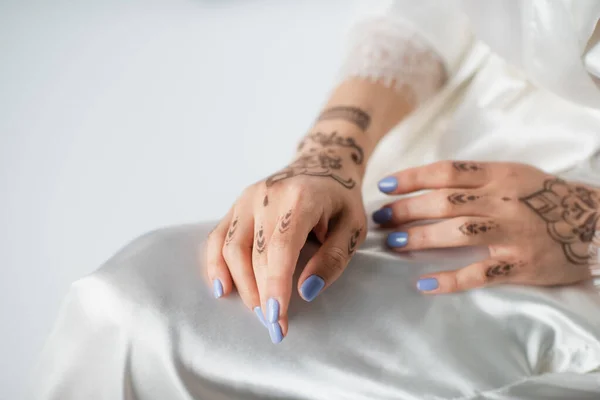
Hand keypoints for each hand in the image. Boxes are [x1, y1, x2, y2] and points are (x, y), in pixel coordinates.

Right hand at [206, 131, 366, 342]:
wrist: (323, 162)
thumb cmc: (340, 199)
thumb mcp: (353, 228)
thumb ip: (333, 258)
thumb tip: (307, 291)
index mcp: (301, 198)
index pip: (282, 247)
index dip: (276, 284)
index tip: (276, 317)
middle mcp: (268, 195)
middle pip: (256, 253)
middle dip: (262, 294)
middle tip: (274, 324)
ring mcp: (248, 198)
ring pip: (231, 247)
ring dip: (241, 284)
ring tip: (257, 310)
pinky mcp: (237, 204)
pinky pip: (218, 236)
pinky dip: (215, 264)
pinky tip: (222, 288)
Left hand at [372, 161, 599, 292]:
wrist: (595, 223)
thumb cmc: (547, 197)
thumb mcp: (515, 175)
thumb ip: (477, 177)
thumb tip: (429, 183)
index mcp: (499, 176)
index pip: (447, 172)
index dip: (412, 178)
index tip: (385, 186)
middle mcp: (503, 201)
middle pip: (445, 202)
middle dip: (407, 209)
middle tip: (380, 218)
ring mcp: (512, 233)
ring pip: (458, 232)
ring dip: (421, 237)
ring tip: (393, 242)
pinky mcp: (520, 264)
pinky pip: (480, 273)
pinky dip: (450, 279)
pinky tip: (424, 283)